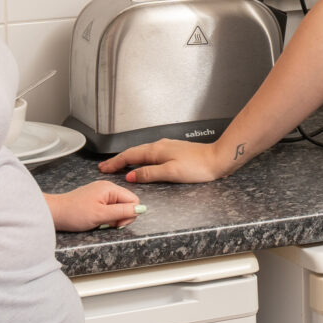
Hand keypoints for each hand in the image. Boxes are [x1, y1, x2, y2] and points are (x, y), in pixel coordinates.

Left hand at [48, 180, 141, 230]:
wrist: (54, 213)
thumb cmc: (73, 213)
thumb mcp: (101, 215)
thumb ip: (122, 212)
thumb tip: (141, 209)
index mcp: (110, 188)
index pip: (134, 200)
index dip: (129, 214)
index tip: (117, 223)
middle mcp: (107, 188)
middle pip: (127, 204)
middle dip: (120, 217)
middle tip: (107, 224)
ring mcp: (101, 193)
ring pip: (118, 208)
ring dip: (112, 218)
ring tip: (99, 222)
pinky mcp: (96, 199)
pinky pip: (109, 208)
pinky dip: (105, 217)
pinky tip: (96, 220)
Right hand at [100, 138, 237, 184]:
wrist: (218, 159)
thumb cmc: (198, 166)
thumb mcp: (171, 172)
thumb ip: (149, 173)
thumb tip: (131, 176)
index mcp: (157, 150)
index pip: (130, 156)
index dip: (115, 163)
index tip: (104, 168)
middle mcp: (160, 146)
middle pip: (134, 153)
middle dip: (118, 160)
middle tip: (106, 167)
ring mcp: (167, 147)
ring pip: (142, 153)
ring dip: (129, 159)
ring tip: (119, 166)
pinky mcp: (174, 152)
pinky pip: (150, 154)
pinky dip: (140, 159)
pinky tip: (141, 164)